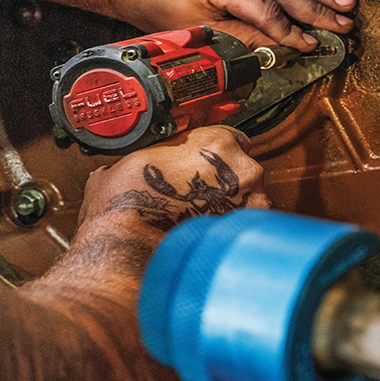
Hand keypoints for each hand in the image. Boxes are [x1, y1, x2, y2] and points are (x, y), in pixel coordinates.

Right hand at [79, 126, 268, 234]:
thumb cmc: (130, 202)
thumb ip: (155, 157)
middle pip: (243, 168)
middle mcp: (241, 168)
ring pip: (250, 198)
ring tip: (200, 215)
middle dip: (224, 181)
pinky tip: (204, 231)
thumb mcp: (134, 160)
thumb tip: (142, 164)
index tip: (205, 163)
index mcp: (217, 141)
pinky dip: (230, 229)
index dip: (215, 154)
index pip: (233, 138)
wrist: (130, 243)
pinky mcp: (244, 234)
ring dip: (231, 205)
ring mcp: (250, 202)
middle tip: (198, 192)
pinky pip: (244, 226)